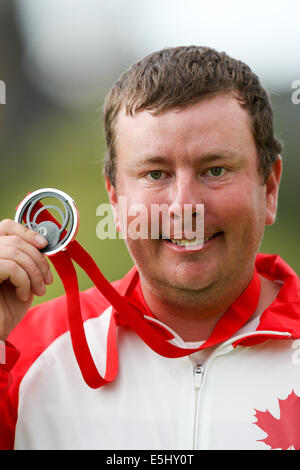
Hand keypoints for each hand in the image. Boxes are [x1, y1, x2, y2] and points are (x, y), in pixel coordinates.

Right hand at [0, 219, 52, 340]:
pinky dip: (24, 280)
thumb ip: (27, 260)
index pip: (6, 226)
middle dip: (38, 259)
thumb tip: (45, 244)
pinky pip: (11, 267)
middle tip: (47, 279)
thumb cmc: (6, 309)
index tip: (44, 245)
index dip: (27, 232)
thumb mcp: (22, 279)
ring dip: (34, 272)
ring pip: (15, 252)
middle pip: (15, 240)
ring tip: (38, 290)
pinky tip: (23, 295)